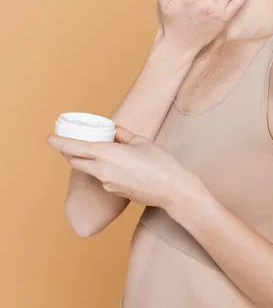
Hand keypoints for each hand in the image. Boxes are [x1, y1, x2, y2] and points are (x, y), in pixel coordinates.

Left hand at [47, 126, 197, 209]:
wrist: (172, 190)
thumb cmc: (160, 163)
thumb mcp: (141, 141)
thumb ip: (123, 135)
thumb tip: (113, 131)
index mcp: (107, 155)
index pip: (75, 148)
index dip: (59, 142)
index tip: (50, 137)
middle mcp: (102, 171)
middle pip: (76, 161)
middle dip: (68, 152)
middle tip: (67, 142)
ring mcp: (107, 184)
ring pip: (89, 170)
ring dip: (88, 160)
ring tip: (99, 149)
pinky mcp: (114, 192)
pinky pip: (102, 177)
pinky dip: (102, 168)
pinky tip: (118, 164)